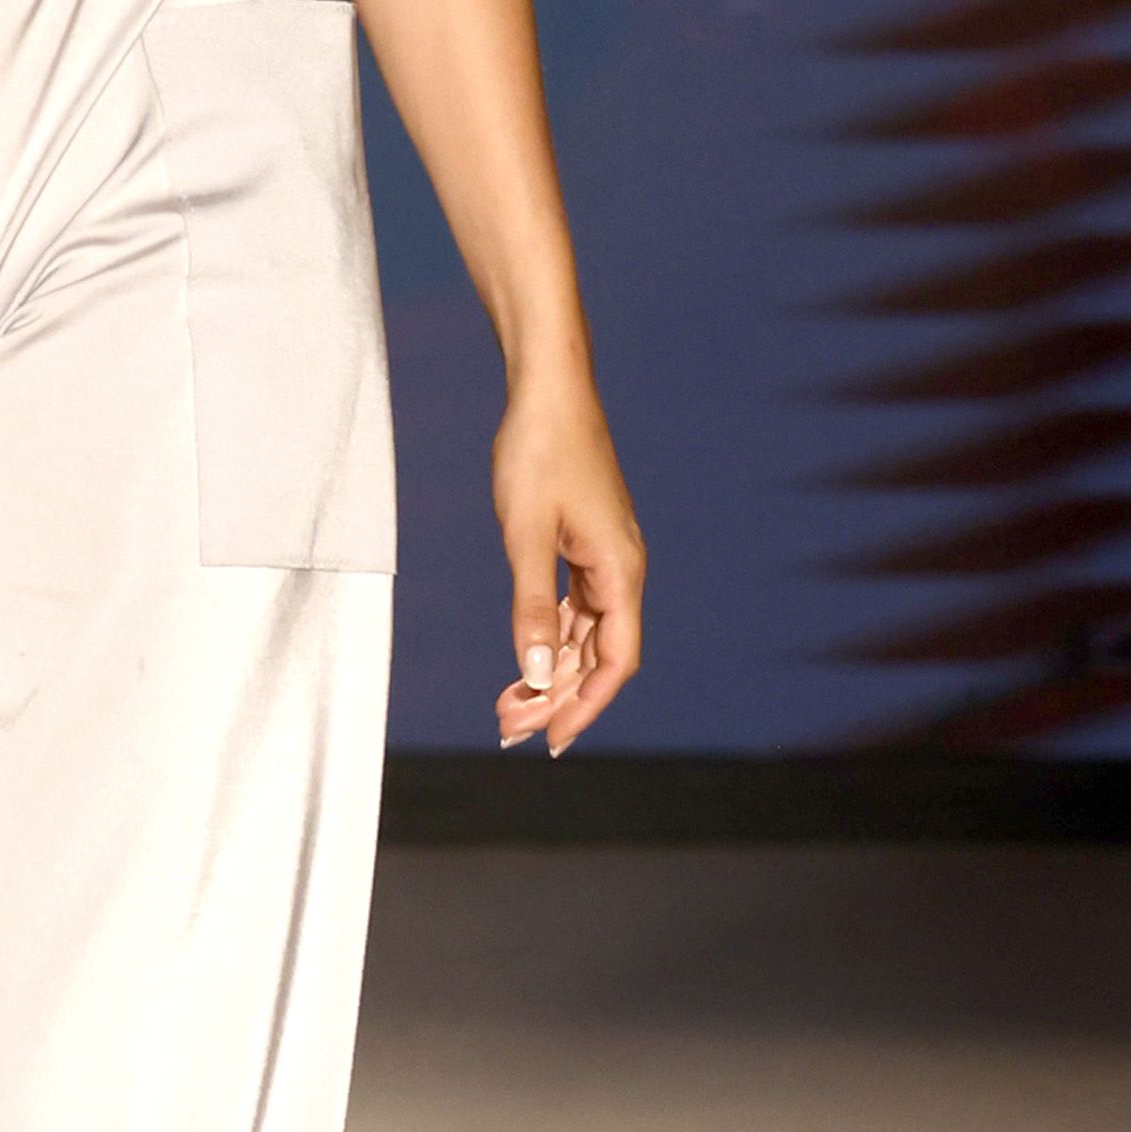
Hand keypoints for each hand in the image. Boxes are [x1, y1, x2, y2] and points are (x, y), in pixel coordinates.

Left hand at [490, 376, 643, 755]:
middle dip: (559, 698)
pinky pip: (576, 610)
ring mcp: (606, 558)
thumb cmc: (538, 452)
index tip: (551, 741)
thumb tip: (539, 675)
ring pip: (587, 636)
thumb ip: (533, 608)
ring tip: (507, 706)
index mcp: (620, 571)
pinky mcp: (586, 546)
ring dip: (553, 673)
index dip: (586, 706)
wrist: (548, 390)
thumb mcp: (525, 535)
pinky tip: (526, 661)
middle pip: (600, 656)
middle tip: (508, 729)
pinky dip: (552, 639)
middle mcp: (622, 570)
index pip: (615, 661)